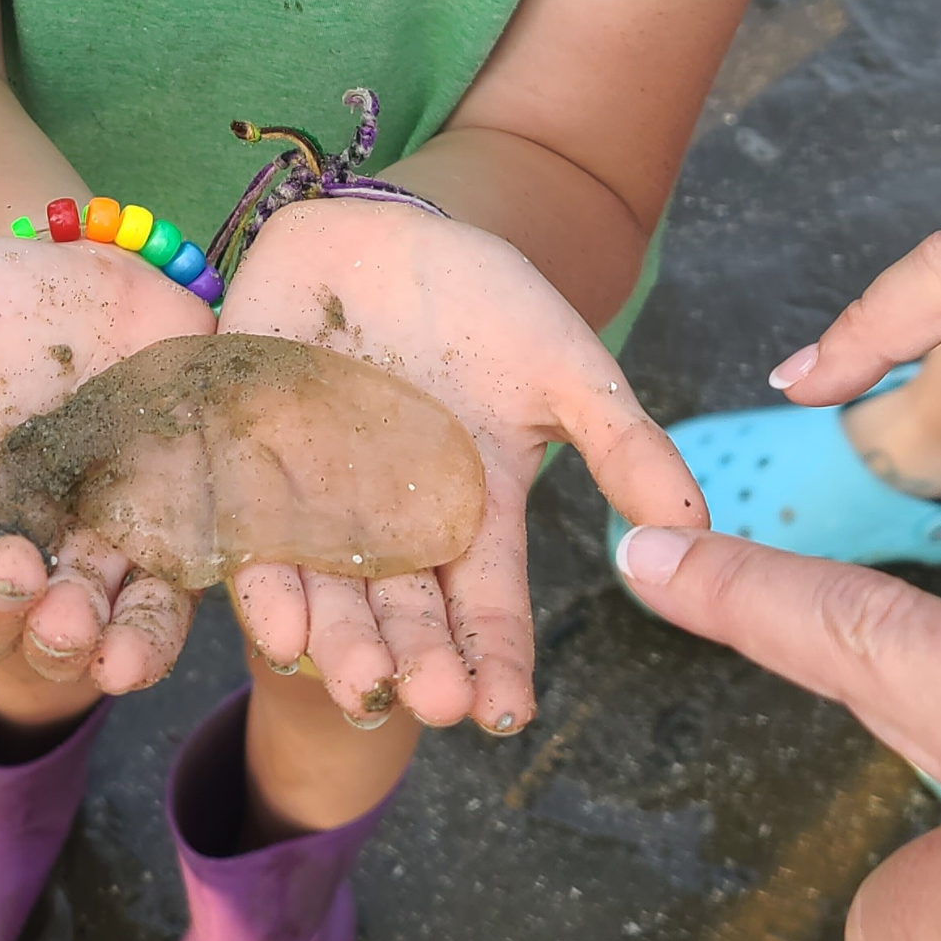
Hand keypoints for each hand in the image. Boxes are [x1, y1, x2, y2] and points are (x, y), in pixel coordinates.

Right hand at [0, 236, 215, 692]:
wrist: (77, 281)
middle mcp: (0, 550)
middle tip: (15, 573)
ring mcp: (80, 551)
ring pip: (73, 632)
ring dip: (72, 644)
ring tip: (74, 626)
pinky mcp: (155, 537)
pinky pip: (155, 610)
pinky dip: (145, 640)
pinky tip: (134, 653)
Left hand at [215, 198, 705, 732]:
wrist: (391, 227)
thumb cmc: (488, 302)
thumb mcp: (565, 365)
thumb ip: (622, 442)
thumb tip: (694, 523)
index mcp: (469, 515)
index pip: (485, 609)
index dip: (496, 661)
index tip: (506, 712)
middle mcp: (388, 521)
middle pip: (399, 611)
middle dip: (410, 660)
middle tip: (423, 701)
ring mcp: (315, 487)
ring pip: (322, 584)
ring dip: (334, 638)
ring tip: (353, 682)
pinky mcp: (245, 441)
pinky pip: (246, 517)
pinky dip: (257, 568)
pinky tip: (274, 622)